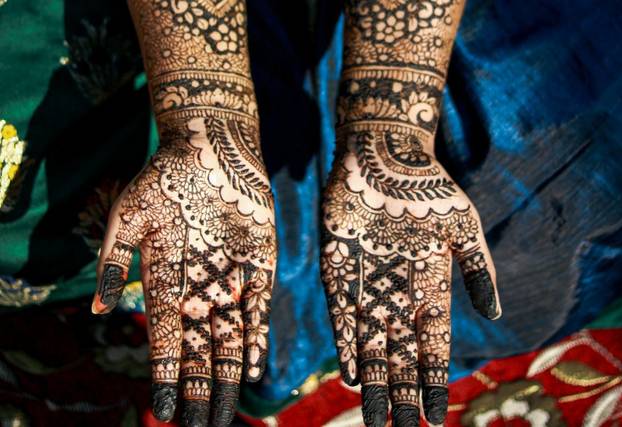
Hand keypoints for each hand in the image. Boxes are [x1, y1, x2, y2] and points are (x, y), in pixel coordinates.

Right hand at [92, 117, 275, 426]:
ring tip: (224, 414)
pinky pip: (258, 309)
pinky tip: (251, 369)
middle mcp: (199, 287)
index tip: (162, 411)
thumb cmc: (162, 178)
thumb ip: (115, 260)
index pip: (166, 338)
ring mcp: (231, 278)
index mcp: (165, 280)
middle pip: (200, 349)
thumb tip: (97, 307)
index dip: (165, 375)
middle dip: (198, 390)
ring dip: (226, 377)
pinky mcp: (260, 265)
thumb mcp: (129, 216)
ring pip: (229, 339)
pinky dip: (255, 338)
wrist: (210, 146)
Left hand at [321, 127, 500, 425]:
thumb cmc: (429, 187)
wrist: (383, 152)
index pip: (433, 345)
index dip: (433, 380)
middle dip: (400, 393)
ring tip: (372, 416)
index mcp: (430, 286)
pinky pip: (342, 314)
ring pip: (370, 342)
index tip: (436, 415)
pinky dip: (346, 343)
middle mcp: (397, 292)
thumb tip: (496, 314)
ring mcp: (367, 282)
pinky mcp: (337, 269)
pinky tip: (349, 372)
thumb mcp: (463, 227)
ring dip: (373, 380)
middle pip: (400, 354)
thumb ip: (479, 270)